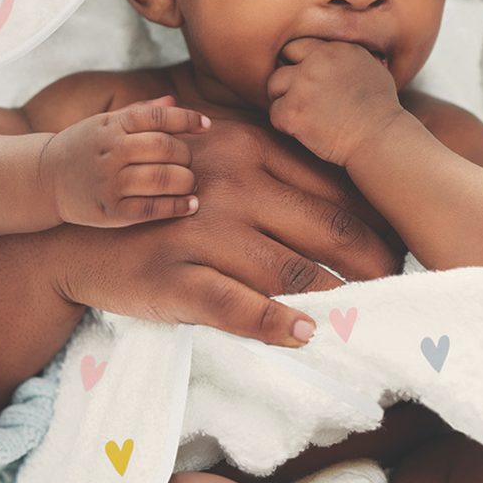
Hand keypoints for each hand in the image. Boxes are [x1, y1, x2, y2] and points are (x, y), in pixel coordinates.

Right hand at [0, 114, 403, 427]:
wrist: (82, 227)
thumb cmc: (164, 194)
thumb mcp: (215, 157)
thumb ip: (271, 167)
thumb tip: (340, 193)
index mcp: (248, 149)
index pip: (331, 187)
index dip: (374, 220)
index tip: (396, 245)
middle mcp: (231, 184)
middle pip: (327, 228)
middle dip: (373, 260)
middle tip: (399, 284)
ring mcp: (202, 231)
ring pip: (292, 269)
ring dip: (340, 296)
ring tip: (369, 314)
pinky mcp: (176, 276)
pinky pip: (235, 305)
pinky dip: (274, 322)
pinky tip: (305, 333)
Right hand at [40, 96, 209, 226]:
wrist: (44, 179)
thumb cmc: (84, 147)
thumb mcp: (105, 122)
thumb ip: (140, 111)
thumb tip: (174, 101)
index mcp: (112, 125)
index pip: (158, 117)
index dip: (188, 119)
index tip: (205, 126)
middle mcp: (111, 152)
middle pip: (166, 149)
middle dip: (187, 155)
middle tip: (188, 162)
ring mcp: (109, 182)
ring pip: (163, 178)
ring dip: (186, 181)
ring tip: (190, 183)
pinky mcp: (110, 211)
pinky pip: (152, 209)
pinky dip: (177, 207)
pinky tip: (190, 205)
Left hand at [267, 38, 402, 165]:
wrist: (380, 139)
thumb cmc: (380, 109)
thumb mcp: (372, 67)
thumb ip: (347, 54)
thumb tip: (334, 50)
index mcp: (335, 48)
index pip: (300, 44)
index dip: (300, 61)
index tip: (308, 79)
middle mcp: (317, 61)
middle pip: (282, 58)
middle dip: (287, 76)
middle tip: (300, 96)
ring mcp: (302, 85)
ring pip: (273, 85)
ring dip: (283, 99)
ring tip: (303, 114)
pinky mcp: (292, 111)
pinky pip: (274, 113)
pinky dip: (285, 124)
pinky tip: (304, 130)